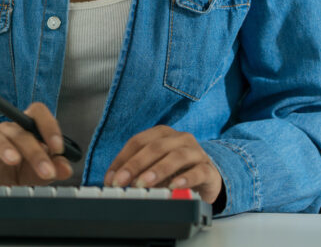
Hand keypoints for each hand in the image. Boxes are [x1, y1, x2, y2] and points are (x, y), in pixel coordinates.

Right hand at [0, 102, 72, 185]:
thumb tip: (66, 167)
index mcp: (28, 128)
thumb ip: (55, 168)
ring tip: (14, 161)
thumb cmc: (23, 174)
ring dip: (7, 149)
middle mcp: (9, 130)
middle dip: (35, 152)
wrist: (3, 189)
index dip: (49, 127)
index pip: (38, 113)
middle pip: (21, 131)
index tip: (58, 148)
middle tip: (45, 171)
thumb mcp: (42, 173)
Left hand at [104, 126, 222, 203]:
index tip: (111, 178)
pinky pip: (198, 172)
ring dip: (157, 170)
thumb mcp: (154, 167)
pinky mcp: (209, 170)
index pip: (137, 142)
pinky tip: (174, 186)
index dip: (122, 159)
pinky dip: (185, 179)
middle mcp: (179, 138)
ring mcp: (196, 152)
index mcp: (162, 134)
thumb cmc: (176, 170)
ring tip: (143, 184)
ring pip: (176, 156)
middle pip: (155, 147)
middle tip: (123, 182)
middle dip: (135, 165)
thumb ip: (136, 171)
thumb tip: (113, 181)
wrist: (208, 176)